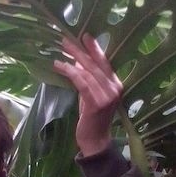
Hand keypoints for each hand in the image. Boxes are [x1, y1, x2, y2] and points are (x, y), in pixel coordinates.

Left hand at [53, 34, 122, 156]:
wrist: (95, 141)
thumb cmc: (91, 118)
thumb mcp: (90, 95)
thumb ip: (88, 79)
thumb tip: (79, 61)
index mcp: (117, 84)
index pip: (105, 62)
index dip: (95, 48)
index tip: (85, 35)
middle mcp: (115, 88)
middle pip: (95, 64)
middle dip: (80, 50)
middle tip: (66, 39)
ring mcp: (108, 95)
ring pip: (87, 71)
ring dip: (71, 60)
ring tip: (59, 52)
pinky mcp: (97, 102)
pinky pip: (81, 82)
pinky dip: (69, 72)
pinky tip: (59, 66)